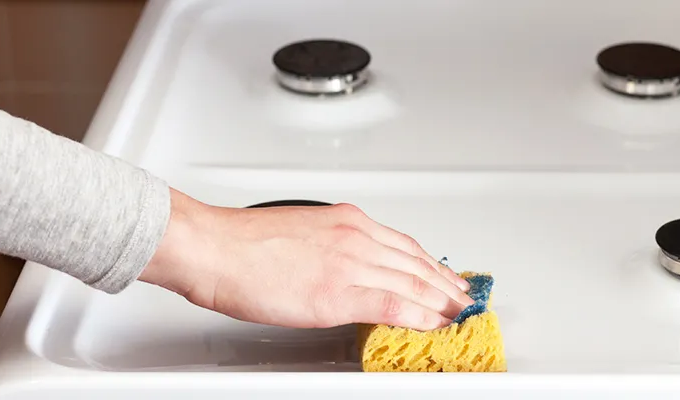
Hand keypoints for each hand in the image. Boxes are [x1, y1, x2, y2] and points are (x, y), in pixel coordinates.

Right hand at [139, 189, 473, 330]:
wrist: (213, 247)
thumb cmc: (243, 242)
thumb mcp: (302, 231)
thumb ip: (333, 245)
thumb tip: (348, 265)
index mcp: (348, 221)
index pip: (406, 245)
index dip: (433, 265)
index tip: (446, 277)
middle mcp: (356, 237)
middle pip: (418, 263)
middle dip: (447, 284)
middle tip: (466, 298)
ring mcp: (350, 264)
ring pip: (414, 283)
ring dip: (443, 301)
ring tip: (461, 314)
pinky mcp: (338, 293)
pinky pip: (393, 305)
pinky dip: (420, 315)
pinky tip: (435, 323)